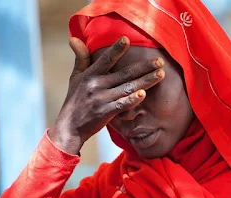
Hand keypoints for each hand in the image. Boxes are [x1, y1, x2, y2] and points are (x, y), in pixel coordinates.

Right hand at [48, 36, 164, 154]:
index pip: (106, 59)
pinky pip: (121, 105)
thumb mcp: (75, 78)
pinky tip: (143, 94)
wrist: (69, 126)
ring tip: (161, 74)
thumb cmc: (75, 100)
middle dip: (144, 67)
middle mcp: (96, 85)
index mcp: (90, 75)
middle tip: (160, 61)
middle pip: (124, 73)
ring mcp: (101, 99)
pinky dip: (132, 100)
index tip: (127, 39)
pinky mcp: (105, 113)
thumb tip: (74, 39)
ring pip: (127, 88)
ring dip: (145, 81)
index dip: (116, 49)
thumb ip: (80, 59)